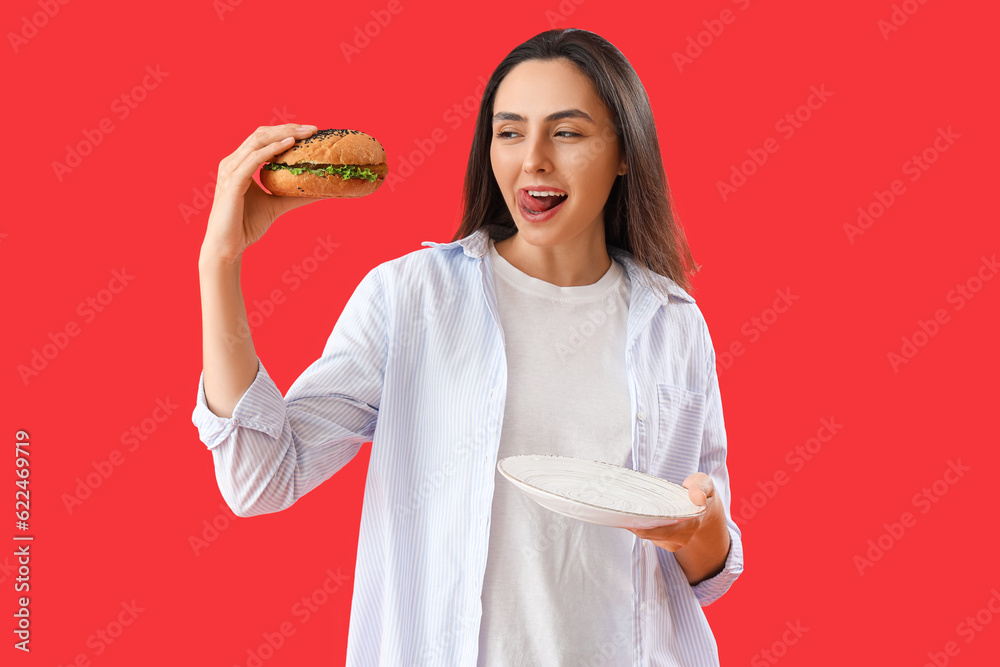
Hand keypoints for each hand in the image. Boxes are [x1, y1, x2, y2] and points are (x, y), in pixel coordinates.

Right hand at [201, 124, 327, 262]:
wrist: (227, 247)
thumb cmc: (246, 225)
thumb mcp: (277, 205)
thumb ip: (295, 195)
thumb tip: (322, 191)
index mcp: (239, 164)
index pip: (263, 139)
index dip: (285, 131)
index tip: (310, 131)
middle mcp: (232, 163)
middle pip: (261, 135)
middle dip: (288, 128)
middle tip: (313, 129)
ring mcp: (230, 171)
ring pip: (257, 142)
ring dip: (283, 134)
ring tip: (305, 134)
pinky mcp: (232, 183)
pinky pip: (253, 160)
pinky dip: (272, 150)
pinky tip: (289, 145)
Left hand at [626, 472, 719, 551]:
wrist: (704, 505)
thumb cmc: (700, 491)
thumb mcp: (704, 483)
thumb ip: (700, 487)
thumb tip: (698, 497)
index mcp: (693, 522)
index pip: (668, 531)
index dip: (649, 529)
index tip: (632, 523)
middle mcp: (684, 536)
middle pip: (655, 536)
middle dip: (637, 528)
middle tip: (621, 516)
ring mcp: (676, 541)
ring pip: (651, 538)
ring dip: (637, 528)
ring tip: (625, 515)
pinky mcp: (668, 542)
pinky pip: (651, 538)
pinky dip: (641, 529)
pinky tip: (633, 518)